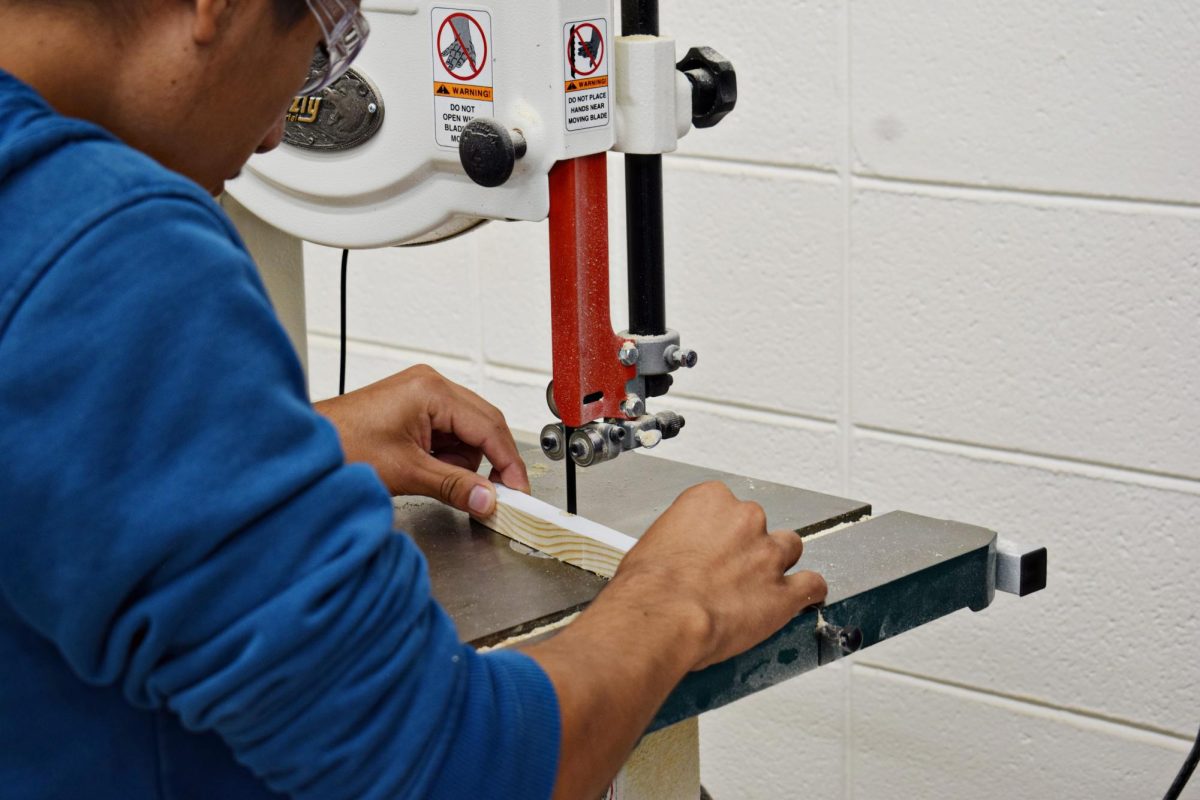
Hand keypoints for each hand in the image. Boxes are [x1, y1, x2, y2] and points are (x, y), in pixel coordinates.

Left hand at [314, 365, 529, 515]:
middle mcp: (430, 385)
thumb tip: (488, 499)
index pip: (489, 427)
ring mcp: (421, 395)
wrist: (302, 449)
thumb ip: (454, 486)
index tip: (517, 491)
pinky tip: (426, 470)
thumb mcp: (406, 472)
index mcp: (432, 391)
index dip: (508, 463)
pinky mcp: (412, 409)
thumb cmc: (340, 447)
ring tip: (432, 478)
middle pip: (484, 425)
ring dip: (461, 462)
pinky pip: (447, 434)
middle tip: (493, 496)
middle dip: (487, 463)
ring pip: (467, 433)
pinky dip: (445, 457)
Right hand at [524, 481, 825, 798]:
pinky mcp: (783, 593)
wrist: (660, 616)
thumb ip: (679, 541)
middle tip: (729, 570)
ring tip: (762, 583)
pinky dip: (809, 593)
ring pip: (790, 549)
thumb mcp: (652, 544)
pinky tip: (803, 598)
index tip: (713, 544)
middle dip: (748, 546)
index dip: (721, 529)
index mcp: (710, 500)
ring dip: (778, 564)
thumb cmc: (647, 586)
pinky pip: (812, 586)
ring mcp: (768, 555)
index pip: (726, 505)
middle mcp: (744, 520)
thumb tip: (677, 557)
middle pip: (758, 525)